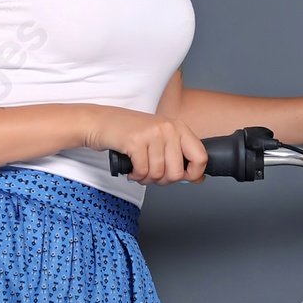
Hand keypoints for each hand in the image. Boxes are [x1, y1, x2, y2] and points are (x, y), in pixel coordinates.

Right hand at [84, 106, 208, 183]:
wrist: (101, 121)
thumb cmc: (131, 132)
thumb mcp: (160, 139)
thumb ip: (179, 156)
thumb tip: (197, 178)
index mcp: (179, 128)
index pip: (201, 157)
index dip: (193, 174)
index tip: (183, 178)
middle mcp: (168, 129)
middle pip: (177, 172)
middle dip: (162, 180)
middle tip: (152, 174)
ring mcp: (152, 134)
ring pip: (158, 174)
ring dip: (146, 179)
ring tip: (139, 170)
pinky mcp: (135, 141)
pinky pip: (142, 171)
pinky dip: (135, 176)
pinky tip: (132, 169)